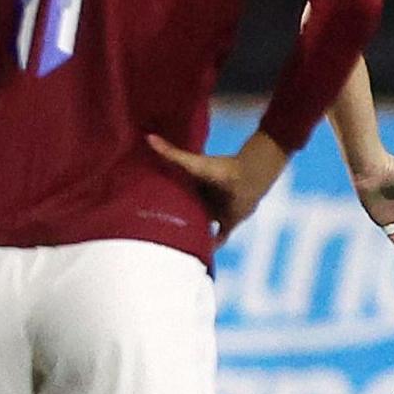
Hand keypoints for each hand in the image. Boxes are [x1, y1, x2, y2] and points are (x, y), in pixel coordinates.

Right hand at [145, 130, 289, 237]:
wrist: (248, 178)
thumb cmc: (218, 169)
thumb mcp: (190, 164)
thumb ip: (170, 153)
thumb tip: (148, 137)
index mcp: (192, 188)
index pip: (174, 197)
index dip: (161, 204)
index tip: (145, 212)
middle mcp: (202, 201)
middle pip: (186, 214)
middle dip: (175, 222)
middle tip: (156, 235)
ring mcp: (215, 212)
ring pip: (200, 227)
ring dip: (192, 235)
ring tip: (174, 249)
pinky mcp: (228, 223)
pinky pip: (218, 239)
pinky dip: (212, 246)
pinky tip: (201, 256)